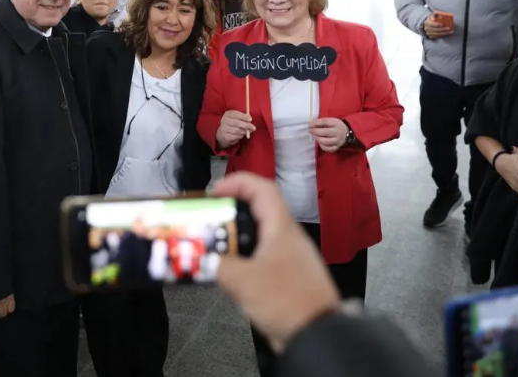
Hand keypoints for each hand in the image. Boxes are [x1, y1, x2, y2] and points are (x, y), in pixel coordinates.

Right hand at [214, 172, 340, 351]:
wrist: (316, 335)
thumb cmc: (286, 300)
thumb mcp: (244, 281)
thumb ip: (218, 265)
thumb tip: (201, 259)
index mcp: (282, 229)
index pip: (262, 189)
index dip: (237, 183)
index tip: (214, 193)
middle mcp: (287, 238)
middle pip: (256, 212)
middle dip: (228, 214)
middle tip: (205, 222)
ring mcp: (287, 258)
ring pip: (256, 237)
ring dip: (232, 239)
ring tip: (209, 248)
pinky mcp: (285, 277)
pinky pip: (258, 259)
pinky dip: (240, 260)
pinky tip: (225, 274)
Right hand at [215, 110, 256, 148]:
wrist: (224, 133)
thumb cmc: (233, 123)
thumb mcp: (237, 118)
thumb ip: (243, 118)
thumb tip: (249, 120)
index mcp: (227, 114)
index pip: (235, 114)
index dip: (243, 116)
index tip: (250, 119)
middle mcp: (224, 121)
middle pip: (236, 123)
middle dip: (246, 125)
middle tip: (253, 128)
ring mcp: (223, 129)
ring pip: (236, 130)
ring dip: (244, 131)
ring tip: (248, 131)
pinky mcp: (225, 136)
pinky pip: (235, 137)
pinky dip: (240, 136)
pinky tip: (242, 135)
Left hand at [309, 118, 348, 152]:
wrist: (345, 134)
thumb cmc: (334, 126)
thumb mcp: (331, 121)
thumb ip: (321, 122)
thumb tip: (311, 125)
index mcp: (336, 123)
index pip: (325, 122)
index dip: (315, 123)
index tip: (310, 125)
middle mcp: (338, 132)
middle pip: (324, 132)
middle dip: (315, 131)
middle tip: (311, 131)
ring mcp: (338, 141)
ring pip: (324, 141)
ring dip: (318, 139)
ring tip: (317, 136)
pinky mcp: (336, 148)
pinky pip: (326, 148)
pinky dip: (321, 145)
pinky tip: (321, 142)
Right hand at [423, 14, 452, 38]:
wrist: (427, 25)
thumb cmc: (432, 19)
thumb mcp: (433, 16)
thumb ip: (436, 15)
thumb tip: (440, 15)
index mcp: (427, 23)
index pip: (431, 24)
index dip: (437, 25)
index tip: (442, 24)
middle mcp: (427, 29)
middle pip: (435, 30)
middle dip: (442, 29)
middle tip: (449, 28)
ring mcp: (428, 33)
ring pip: (437, 34)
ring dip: (444, 33)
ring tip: (451, 32)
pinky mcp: (431, 36)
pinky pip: (438, 37)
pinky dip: (443, 36)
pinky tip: (448, 34)